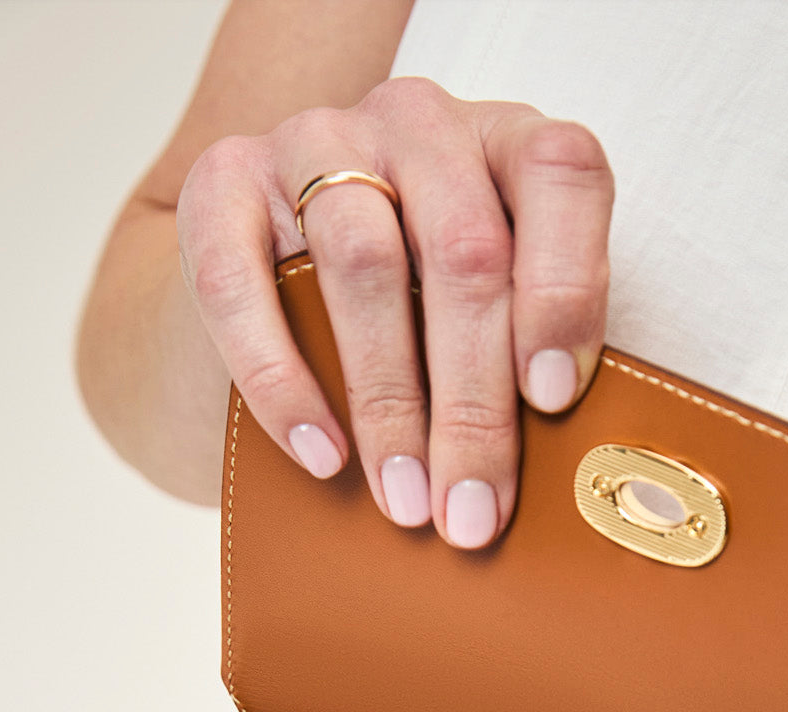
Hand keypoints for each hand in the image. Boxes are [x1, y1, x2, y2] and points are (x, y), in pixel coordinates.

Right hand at [177, 77, 613, 546]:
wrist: (274, 295)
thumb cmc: (418, 326)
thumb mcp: (491, 319)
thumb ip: (528, 362)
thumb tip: (568, 479)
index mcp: (508, 143)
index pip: (563, 172)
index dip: (565, 286)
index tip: (552, 399)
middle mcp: (418, 123)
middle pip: (464, 250)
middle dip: (473, 403)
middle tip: (474, 513)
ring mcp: (314, 141)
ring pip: (363, 262)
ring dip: (390, 402)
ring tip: (406, 502)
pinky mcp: (219, 181)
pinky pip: (241, 284)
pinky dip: (282, 381)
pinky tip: (321, 455)